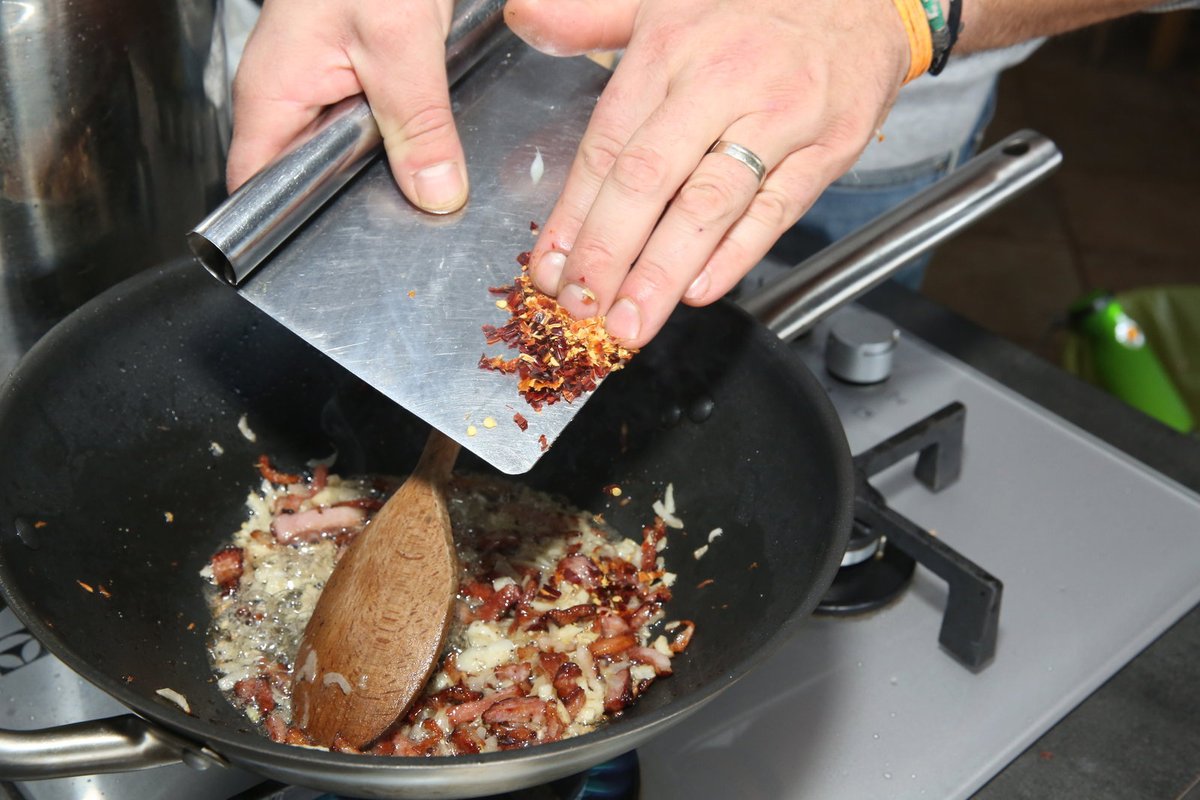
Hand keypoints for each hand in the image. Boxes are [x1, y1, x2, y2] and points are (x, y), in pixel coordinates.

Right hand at [226, 0, 468, 214]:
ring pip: (344, 160)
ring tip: (422, 187)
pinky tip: (428, 150)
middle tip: (401, 226)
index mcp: (273, 95)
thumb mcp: (401, 46)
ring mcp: (319, 90)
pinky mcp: (353, 80)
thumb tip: (435, 194)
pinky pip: (370, 131)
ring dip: (383, 174)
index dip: (286, 232)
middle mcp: (288, 99)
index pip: (257, 189)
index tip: (334, 257)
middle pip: (307, 182)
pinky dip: (399, 143)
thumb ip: (418, 126)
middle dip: (353, 208)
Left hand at [505, 0, 911, 346]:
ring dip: (664, 271)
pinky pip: (776, 208)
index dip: (573, 214)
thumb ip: (588, 18)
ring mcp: (778, 116)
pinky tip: (699, 289)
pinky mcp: (827, 147)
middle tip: (582, 306)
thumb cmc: (755, 7)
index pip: (608, 145)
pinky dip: (737, 254)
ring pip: (710, 202)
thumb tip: (522, 15)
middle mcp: (719, 81)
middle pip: (650, 178)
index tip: (550, 269)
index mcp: (669, 48)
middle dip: (609, 252)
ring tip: (632, 320)